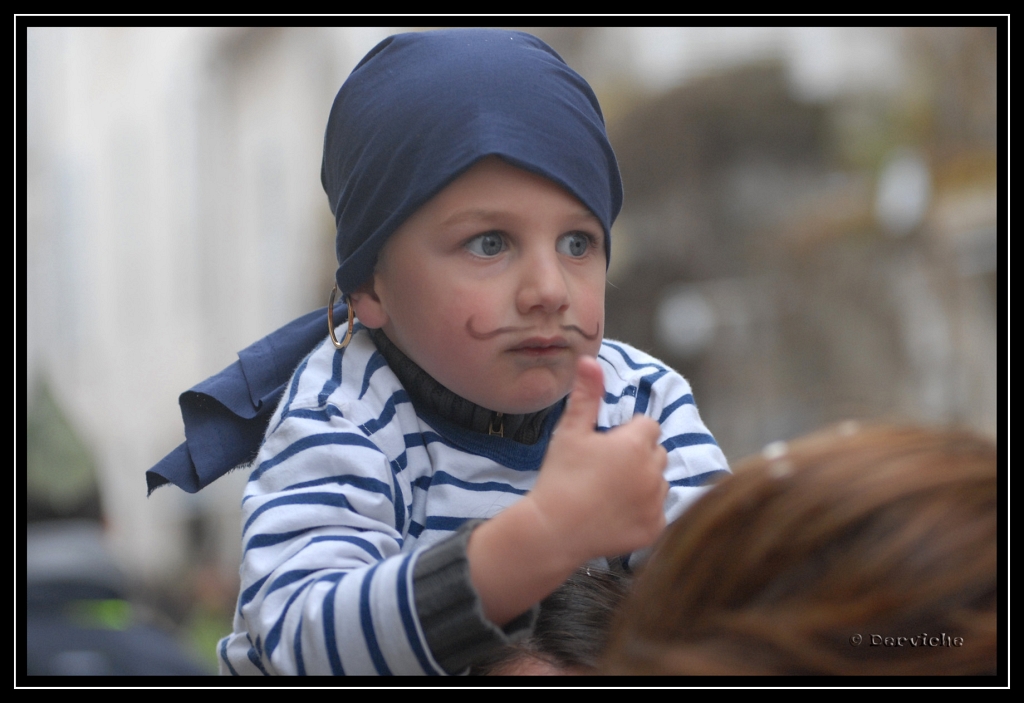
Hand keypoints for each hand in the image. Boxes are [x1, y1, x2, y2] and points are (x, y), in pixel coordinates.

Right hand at [526, 355, 668, 563]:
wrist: (553, 531)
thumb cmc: (560, 477)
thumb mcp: (570, 432)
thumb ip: (586, 395)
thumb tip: (590, 360)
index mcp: (635, 444)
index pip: (647, 426)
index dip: (626, 434)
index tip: (604, 447)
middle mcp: (653, 472)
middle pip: (656, 452)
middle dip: (638, 456)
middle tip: (604, 470)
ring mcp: (656, 502)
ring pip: (659, 481)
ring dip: (643, 482)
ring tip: (608, 493)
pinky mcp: (655, 528)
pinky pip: (658, 511)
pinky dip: (643, 512)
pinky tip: (616, 514)